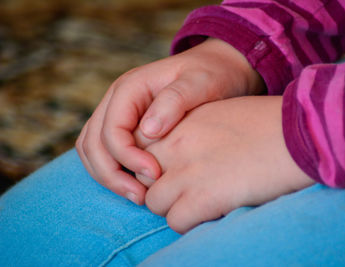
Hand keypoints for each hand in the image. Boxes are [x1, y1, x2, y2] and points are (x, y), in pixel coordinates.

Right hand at [75, 38, 263, 204]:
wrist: (216, 69)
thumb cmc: (210, 74)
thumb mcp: (200, 82)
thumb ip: (174, 100)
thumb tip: (148, 130)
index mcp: (130, 88)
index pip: (111, 130)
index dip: (127, 158)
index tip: (156, 175)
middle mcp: (117, 101)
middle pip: (93, 144)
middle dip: (112, 175)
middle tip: (142, 197)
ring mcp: (118, 114)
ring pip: (93, 150)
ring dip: (109, 177)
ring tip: (139, 196)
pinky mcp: (126, 127)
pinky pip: (105, 152)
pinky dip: (114, 171)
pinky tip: (138, 185)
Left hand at [137, 96, 314, 232]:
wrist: (297, 135)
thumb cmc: (267, 124)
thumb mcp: (221, 114)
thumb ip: (194, 130)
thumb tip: (186, 151)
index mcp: (182, 122)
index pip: (142, 146)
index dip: (153, 162)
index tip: (170, 169)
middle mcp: (177, 145)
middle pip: (141, 175)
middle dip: (157, 185)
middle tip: (184, 189)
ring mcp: (186, 172)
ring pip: (153, 201)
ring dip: (173, 206)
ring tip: (199, 203)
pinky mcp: (202, 198)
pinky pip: (175, 221)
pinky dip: (189, 222)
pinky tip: (212, 212)